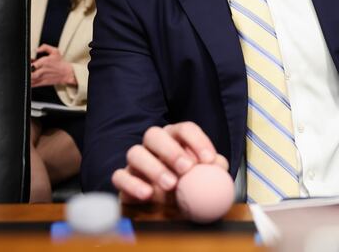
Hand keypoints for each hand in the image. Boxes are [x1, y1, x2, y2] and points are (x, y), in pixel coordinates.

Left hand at [30, 44, 75, 86]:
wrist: (66, 73)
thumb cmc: (60, 62)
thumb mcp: (55, 51)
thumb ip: (45, 47)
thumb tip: (36, 49)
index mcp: (44, 62)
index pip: (32, 64)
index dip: (27, 64)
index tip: (27, 61)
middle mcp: (42, 71)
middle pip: (30, 74)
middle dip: (26, 72)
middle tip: (25, 69)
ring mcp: (42, 78)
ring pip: (30, 80)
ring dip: (26, 77)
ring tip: (26, 73)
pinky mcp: (42, 83)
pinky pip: (32, 85)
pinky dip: (28, 83)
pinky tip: (27, 79)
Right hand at [111, 122, 228, 204]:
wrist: (168, 209)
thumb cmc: (188, 187)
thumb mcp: (205, 180)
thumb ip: (213, 171)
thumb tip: (219, 164)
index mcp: (175, 138)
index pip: (185, 129)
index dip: (197, 141)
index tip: (208, 160)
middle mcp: (153, 145)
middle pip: (154, 134)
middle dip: (171, 150)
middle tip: (187, 169)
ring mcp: (136, 161)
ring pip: (135, 152)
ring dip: (153, 167)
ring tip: (171, 184)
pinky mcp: (123, 179)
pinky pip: (119, 176)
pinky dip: (132, 184)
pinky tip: (147, 194)